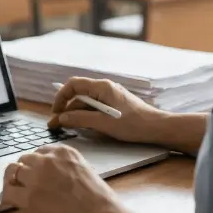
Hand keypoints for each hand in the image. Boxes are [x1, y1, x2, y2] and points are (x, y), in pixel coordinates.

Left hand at [0, 144, 133, 212]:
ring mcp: (35, 178)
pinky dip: (6, 197)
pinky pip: (7, 193)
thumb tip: (55, 178)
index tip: (36, 174)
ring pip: (12, 173)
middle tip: (25, 185)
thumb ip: (67, 169)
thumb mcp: (86, 172)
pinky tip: (9, 203)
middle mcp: (47, 160)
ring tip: (15, 192)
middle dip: (24, 172)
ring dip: (13, 182)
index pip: (40, 152)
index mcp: (63, 152)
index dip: (36, 165)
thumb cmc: (102, 203)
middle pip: (24, 160)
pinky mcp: (28, 198)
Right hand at [49, 77, 167, 145]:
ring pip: (86, 103)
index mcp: (102, 87)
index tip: (55, 112)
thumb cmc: (132, 124)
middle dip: (66, 109)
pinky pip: (95, 107)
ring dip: (76, 114)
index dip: (61, 97)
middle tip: (57, 125)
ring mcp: (110, 96)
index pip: (73, 85)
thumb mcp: (103, 123)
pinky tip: (84, 126)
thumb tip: (60, 119)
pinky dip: (86, 115)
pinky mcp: (115, 104)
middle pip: (79, 95)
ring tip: (68, 127)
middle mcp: (105, 88)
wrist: (157, 128)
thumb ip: (79, 119)